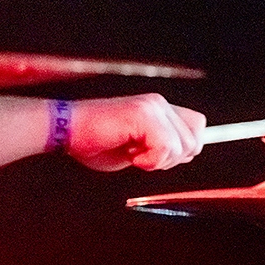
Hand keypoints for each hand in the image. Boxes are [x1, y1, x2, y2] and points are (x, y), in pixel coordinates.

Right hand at [66, 94, 204, 171]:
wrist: (67, 130)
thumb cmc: (94, 141)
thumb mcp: (135, 148)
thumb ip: (159, 147)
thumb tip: (182, 154)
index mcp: (158, 109)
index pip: (197, 126)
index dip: (185, 149)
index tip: (160, 159)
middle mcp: (158, 103)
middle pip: (194, 140)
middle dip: (171, 159)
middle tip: (141, 157)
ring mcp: (152, 107)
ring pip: (182, 147)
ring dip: (158, 160)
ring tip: (132, 153)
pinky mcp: (143, 115)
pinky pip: (165, 148)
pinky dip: (149, 160)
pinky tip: (130, 154)